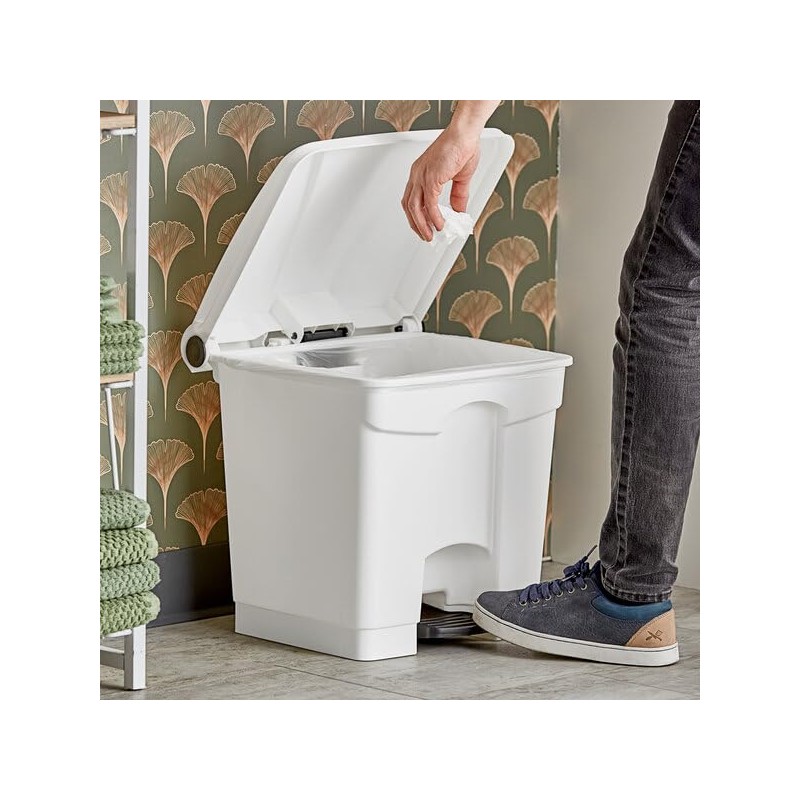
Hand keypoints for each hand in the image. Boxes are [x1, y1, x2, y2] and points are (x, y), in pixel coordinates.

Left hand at [401, 127, 479, 241]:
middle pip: (409, 206)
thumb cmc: (462, 147)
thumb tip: (460, 212)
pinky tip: (440, 225)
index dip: (415, 215)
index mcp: (420, 172)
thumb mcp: (460, 178)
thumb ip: (458, 196)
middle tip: (425, 235)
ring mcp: (422, 176)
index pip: (411, 199)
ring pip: (415, 208)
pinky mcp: (431, 178)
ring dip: (422, 225)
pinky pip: (429, 204)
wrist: (465, 133)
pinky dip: (434, 217)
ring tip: (430, 235)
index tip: (423, 226)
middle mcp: (417, 174)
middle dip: (416, 224)